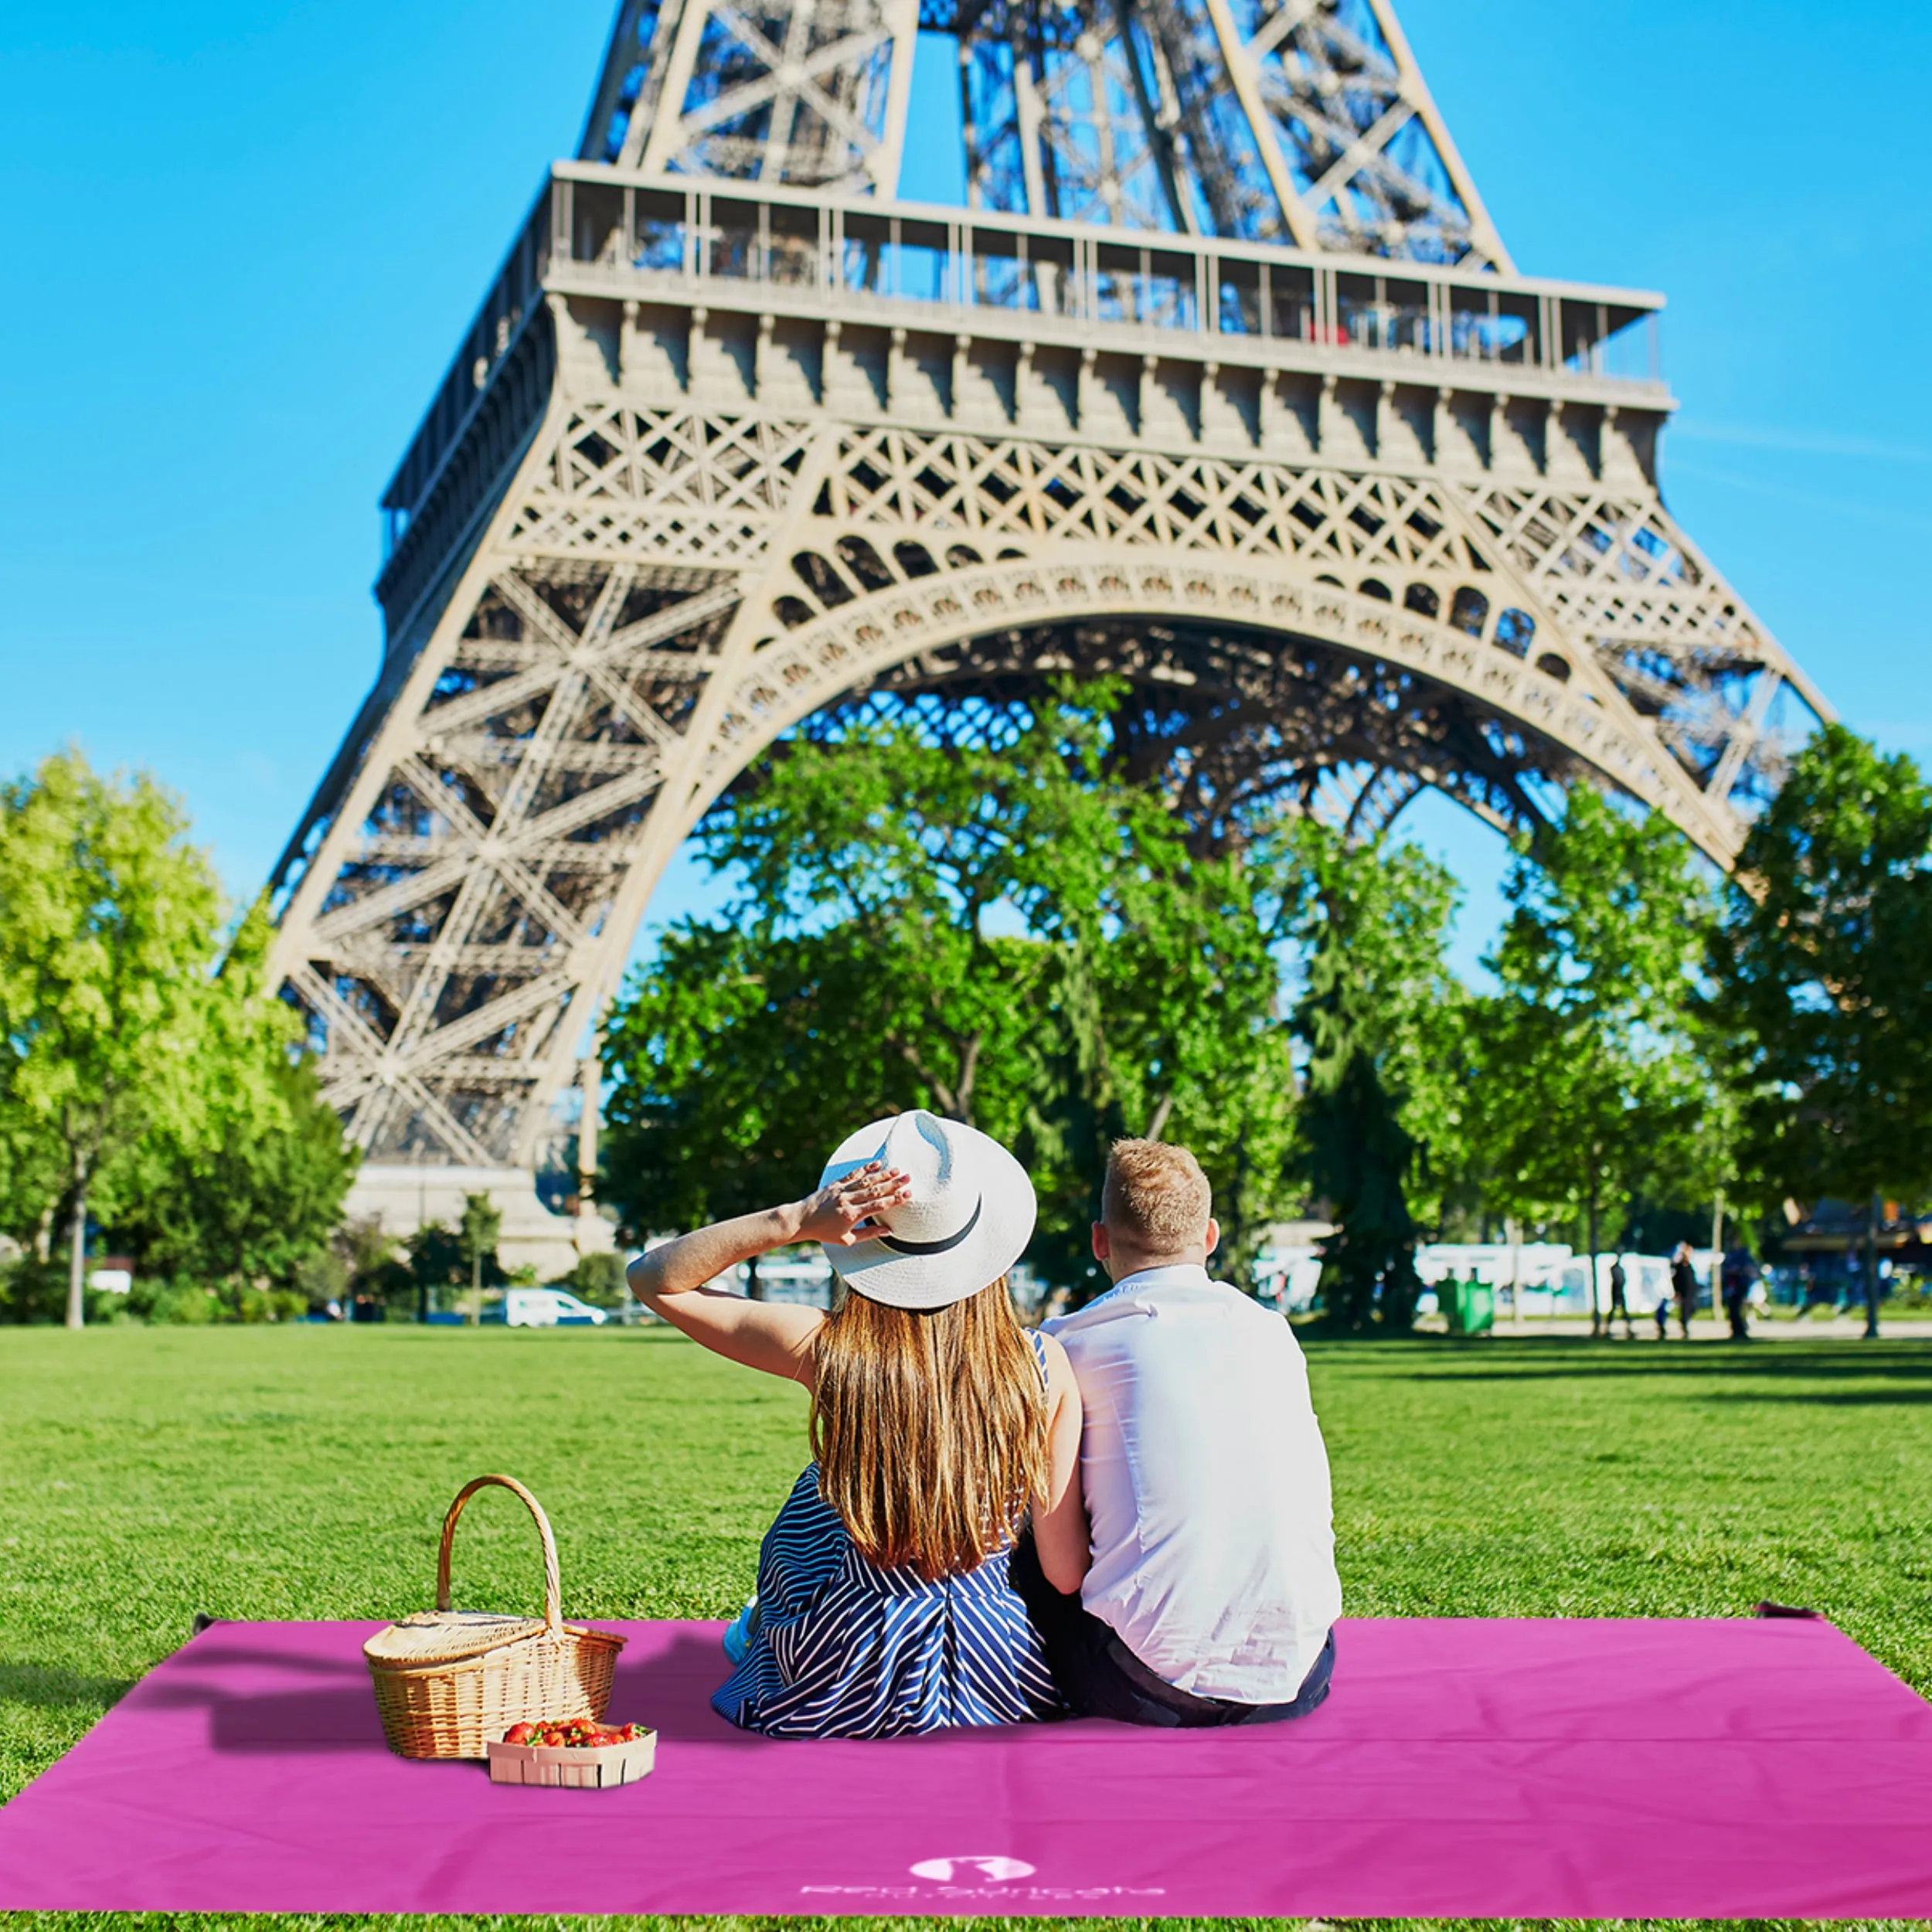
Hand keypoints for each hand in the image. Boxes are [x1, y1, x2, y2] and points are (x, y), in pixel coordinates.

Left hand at [793, 1162, 910, 1247]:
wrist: (802, 1220)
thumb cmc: (824, 1233)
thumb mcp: (847, 1240)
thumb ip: (868, 1234)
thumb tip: (888, 1231)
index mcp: (852, 1215)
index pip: (878, 1206)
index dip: (895, 1200)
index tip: (908, 1194)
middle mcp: (848, 1200)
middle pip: (875, 1191)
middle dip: (894, 1184)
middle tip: (908, 1178)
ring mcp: (842, 1190)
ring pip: (866, 1181)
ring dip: (883, 1175)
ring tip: (898, 1170)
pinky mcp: (836, 1184)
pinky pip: (854, 1174)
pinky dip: (866, 1169)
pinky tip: (878, 1164)